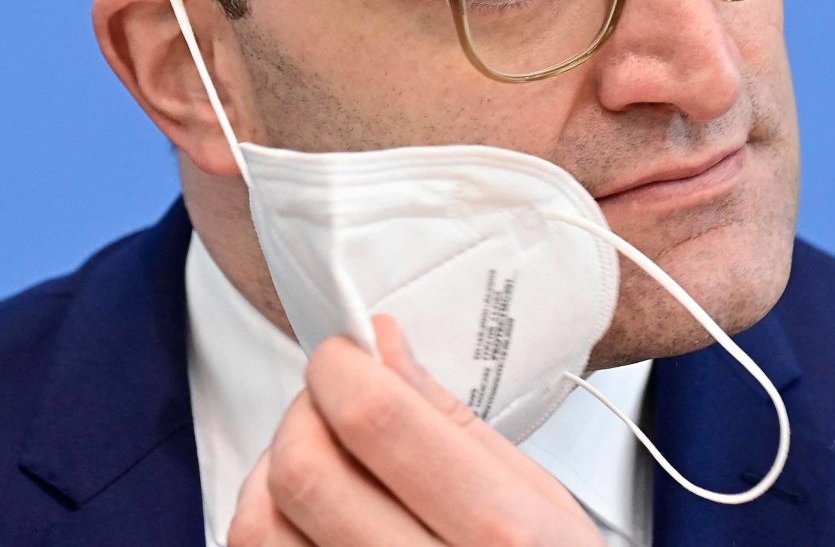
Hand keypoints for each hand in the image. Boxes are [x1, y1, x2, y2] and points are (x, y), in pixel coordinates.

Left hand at [227, 315, 603, 545]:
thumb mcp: (536, 495)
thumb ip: (449, 418)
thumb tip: (383, 346)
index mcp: (497, 531)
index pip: (377, 421)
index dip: (342, 368)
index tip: (345, 354)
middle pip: (303, 472)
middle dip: (303, 413)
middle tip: (331, 402)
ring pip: (258, 527)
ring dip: (273, 472)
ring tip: (320, 460)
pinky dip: (269, 525)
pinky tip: (309, 514)